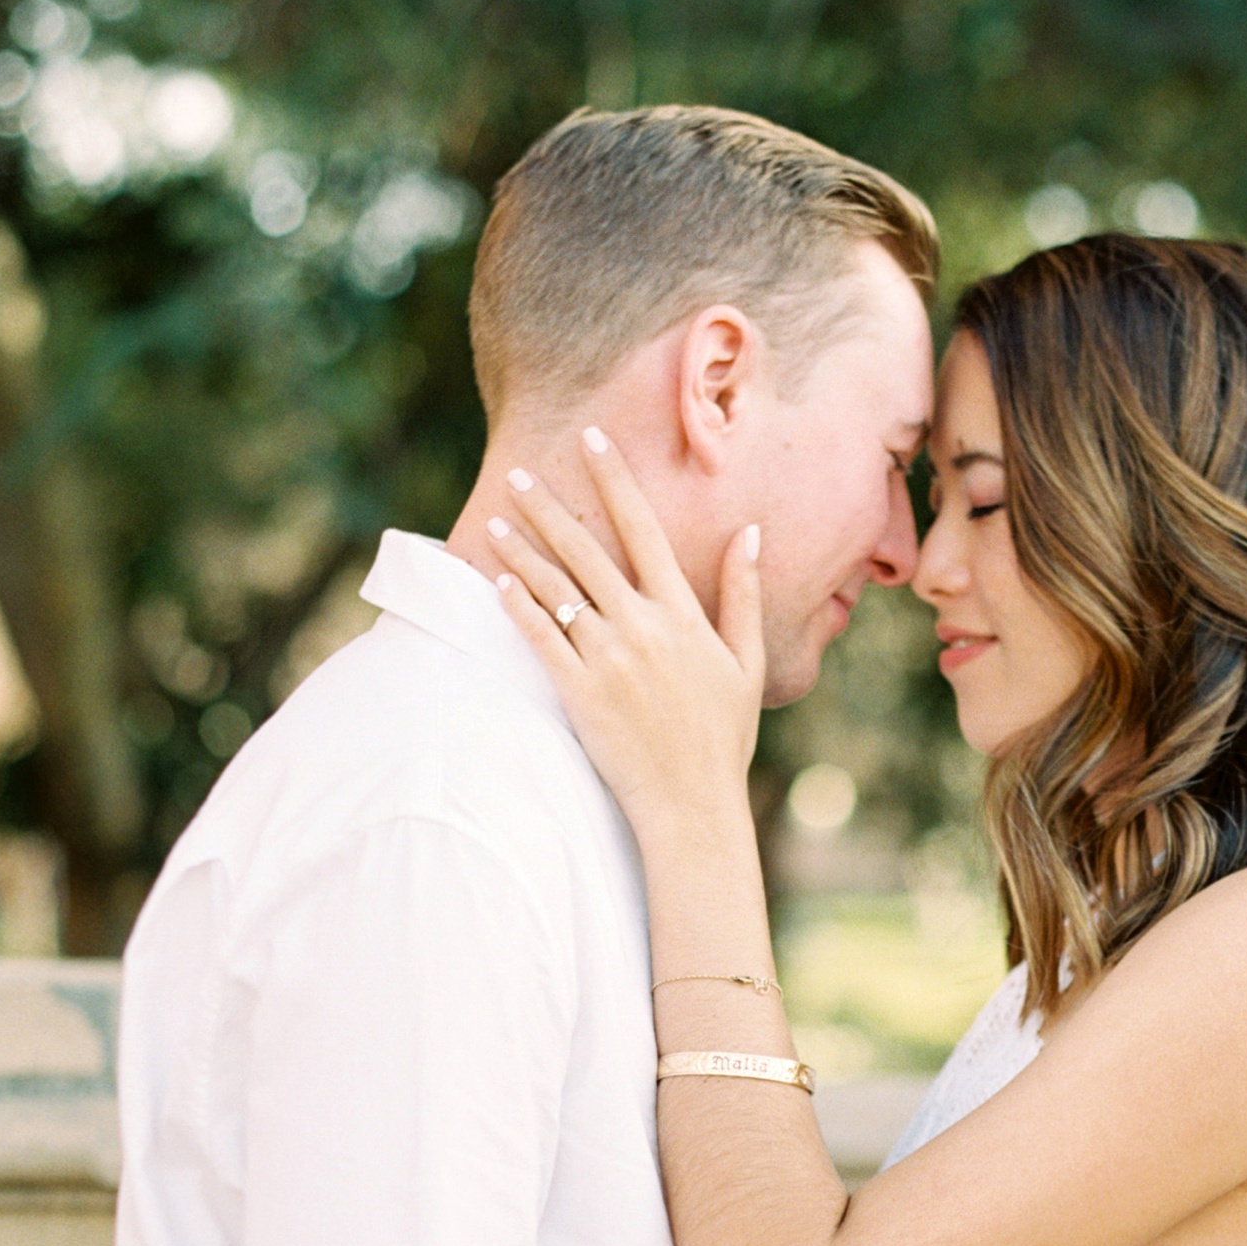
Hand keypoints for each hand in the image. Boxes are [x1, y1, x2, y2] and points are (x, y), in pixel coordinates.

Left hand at [489, 430, 763, 843]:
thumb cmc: (723, 739)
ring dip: (522, 550)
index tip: (592, 439)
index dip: (615, 480)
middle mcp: (643, 628)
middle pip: (587, 550)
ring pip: (557, 590)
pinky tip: (498, 582)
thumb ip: (742, 595)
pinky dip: (519, 607)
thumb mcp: (745, 663)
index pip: (644, 529)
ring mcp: (608, 660)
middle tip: (519, 471)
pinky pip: (542, 639)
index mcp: (683, 615)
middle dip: (550, 506)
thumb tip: (750, 534)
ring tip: (496, 518)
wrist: (693, 805)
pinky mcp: (580, 693)